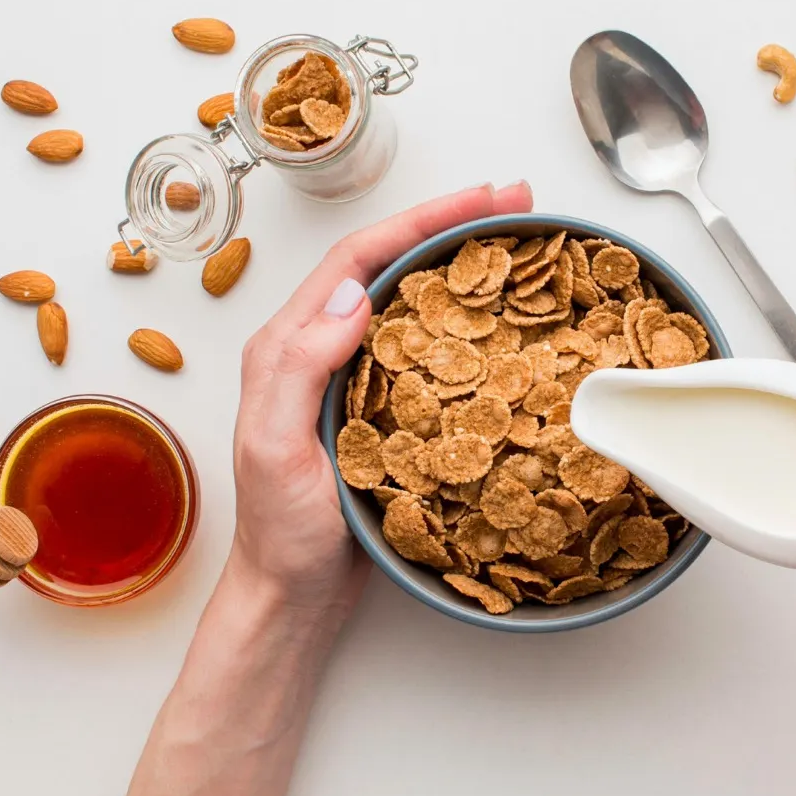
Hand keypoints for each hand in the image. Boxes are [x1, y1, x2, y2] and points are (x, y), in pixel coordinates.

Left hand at [228, 182, 534, 620]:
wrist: (294, 594)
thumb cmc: (280, 532)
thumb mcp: (274, 448)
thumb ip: (299, 368)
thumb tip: (353, 295)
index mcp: (289, 345)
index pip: (359, 259)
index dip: (421, 220)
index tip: (482, 200)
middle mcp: (321, 349)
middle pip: (390, 265)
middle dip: (452, 227)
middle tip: (517, 205)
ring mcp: (355, 378)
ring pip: (413, 302)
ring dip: (462, 268)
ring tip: (520, 247)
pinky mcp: (384, 409)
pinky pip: (428, 350)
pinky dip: (465, 324)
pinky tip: (500, 324)